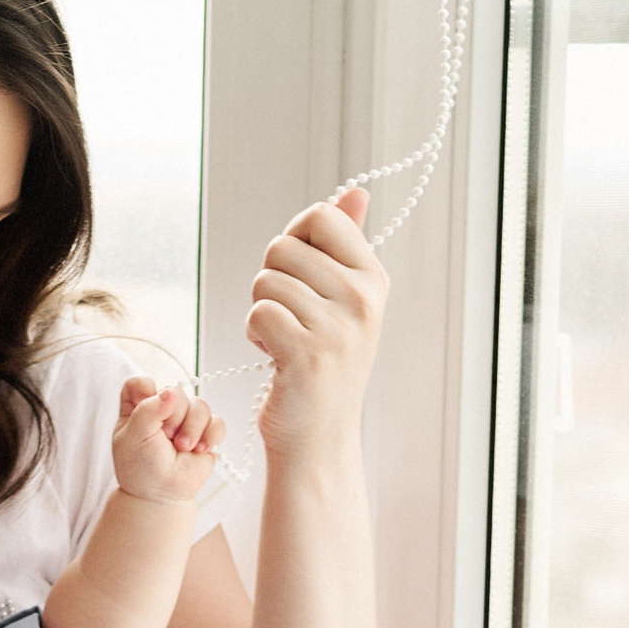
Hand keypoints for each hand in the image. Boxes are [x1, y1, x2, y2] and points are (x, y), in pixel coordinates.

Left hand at [110, 374, 225, 503]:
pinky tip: (200, 450)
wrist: (160, 495)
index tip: (144, 407)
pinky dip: (211, 435)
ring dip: (192, 428)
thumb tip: (170, 393)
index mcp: (138, 407)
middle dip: (173, 417)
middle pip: (176, 392)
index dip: (145, 390)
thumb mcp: (134, 437)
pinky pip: (217, 422)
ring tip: (183, 448)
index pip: (141, 383)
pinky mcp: (206, 433)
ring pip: (200, 405)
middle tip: (166, 438)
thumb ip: (148, 410)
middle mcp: (163, 409)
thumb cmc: (141, 467)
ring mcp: (186, 420)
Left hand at [246, 183, 385, 457]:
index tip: (299, 275)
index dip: (294, 238)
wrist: (320, 435)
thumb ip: (347, 243)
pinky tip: (274, 355)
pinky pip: (258, 312)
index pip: (321, 216)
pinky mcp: (307, 353)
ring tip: (285, 340)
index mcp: (373, 278)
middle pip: (282, 246)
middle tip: (292, 317)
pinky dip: (255, 334)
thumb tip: (355, 192)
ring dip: (262, 310)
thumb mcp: (344, 301)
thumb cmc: (325, 363)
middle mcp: (362, 299)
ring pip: (265, 280)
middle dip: (272, 279)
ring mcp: (338, 327)